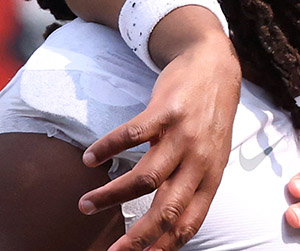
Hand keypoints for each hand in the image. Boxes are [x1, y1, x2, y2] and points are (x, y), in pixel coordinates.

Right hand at [78, 27, 241, 250]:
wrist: (215, 66)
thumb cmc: (209, 118)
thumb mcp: (211, 155)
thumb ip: (192, 185)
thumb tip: (168, 224)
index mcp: (211, 176)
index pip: (190, 221)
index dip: (166, 246)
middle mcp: (199, 160)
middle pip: (167, 208)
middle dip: (137, 236)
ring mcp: (184, 135)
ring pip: (145, 178)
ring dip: (111, 196)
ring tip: (85, 205)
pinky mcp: (166, 111)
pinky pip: (132, 136)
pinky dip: (107, 148)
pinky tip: (90, 158)